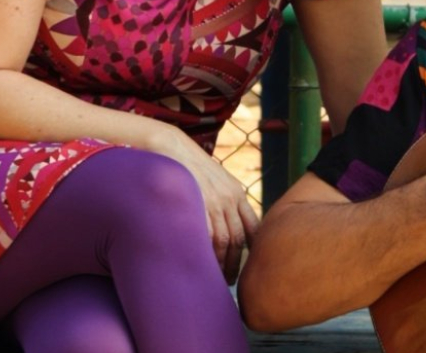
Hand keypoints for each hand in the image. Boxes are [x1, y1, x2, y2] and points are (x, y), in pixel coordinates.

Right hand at [157, 133, 259, 283]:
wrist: (171, 146)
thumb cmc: (190, 165)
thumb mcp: (216, 178)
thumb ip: (225, 198)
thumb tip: (226, 220)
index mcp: (237, 192)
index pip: (252, 226)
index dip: (253, 248)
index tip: (250, 264)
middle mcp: (229, 198)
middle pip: (238, 238)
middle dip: (235, 263)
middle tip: (229, 280)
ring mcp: (213, 201)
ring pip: (224, 241)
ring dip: (220, 263)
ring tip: (215, 278)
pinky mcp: (197, 204)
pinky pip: (206, 235)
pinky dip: (206, 253)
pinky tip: (202, 264)